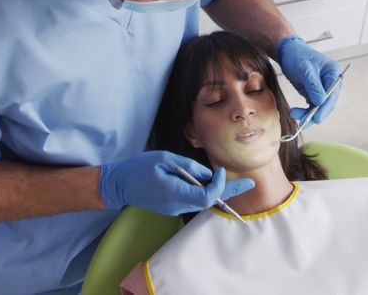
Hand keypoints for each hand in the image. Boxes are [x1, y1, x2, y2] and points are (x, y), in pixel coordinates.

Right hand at [99, 151, 254, 215]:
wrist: (117, 184)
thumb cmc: (138, 168)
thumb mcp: (165, 158)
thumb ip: (189, 167)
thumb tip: (208, 174)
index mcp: (175, 193)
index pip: (206, 196)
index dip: (218, 185)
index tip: (219, 171)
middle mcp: (177, 205)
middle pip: (209, 202)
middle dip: (230, 191)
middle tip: (250, 183)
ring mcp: (174, 208)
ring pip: (202, 201)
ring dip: (218, 191)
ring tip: (237, 182)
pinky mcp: (172, 207)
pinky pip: (193, 200)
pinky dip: (204, 191)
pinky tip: (210, 181)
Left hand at [276, 35, 344, 123]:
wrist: (288, 53)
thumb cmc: (297, 56)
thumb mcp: (305, 70)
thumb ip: (313, 86)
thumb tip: (320, 102)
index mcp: (333, 73)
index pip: (332, 94)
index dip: (325, 107)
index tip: (316, 117)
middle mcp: (331, 81)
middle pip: (328, 102)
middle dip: (316, 113)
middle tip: (304, 122)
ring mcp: (323, 88)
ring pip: (320, 106)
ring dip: (308, 114)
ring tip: (295, 115)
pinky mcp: (315, 92)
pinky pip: (313, 105)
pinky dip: (305, 111)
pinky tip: (297, 113)